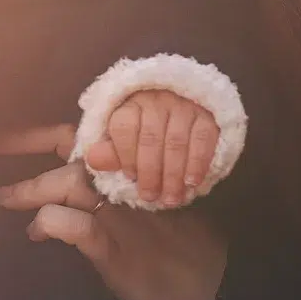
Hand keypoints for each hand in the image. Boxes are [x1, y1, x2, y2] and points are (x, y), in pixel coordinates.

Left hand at [0, 129, 228, 299]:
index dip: (39, 135)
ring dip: (32, 189)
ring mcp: (122, 217)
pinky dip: (54, 223)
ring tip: (5, 199)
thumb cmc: (183, 253)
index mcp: (132, 176)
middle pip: (72, 157)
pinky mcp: (118, 252)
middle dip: (27, 157)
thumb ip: (115, 198)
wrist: (219, 291)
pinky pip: (80, 227)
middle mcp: (126, 188)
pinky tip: (38, 230)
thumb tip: (67, 199)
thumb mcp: (150, 216)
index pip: (84, 140)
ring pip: (72, 183)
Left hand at [85, 89, 219, 207]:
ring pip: (176, 142)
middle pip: (151, 139)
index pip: (124, 127)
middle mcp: (157, 100)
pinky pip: (203, 140)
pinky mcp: (207, 114)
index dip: (125, 156)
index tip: (130, 178)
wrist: (186, 103)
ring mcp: (184, 105)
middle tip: (151, 197)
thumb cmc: (149, 127)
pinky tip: (192, 183)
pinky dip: (197, 164)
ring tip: (171, 198)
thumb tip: (93, 160)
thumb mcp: (125, 135)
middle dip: (150, 173)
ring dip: (173, 175)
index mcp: (131, 104)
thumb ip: (110, 150)